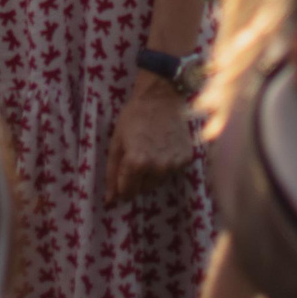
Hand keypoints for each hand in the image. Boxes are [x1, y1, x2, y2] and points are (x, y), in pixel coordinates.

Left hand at [104, 81, 194, 203]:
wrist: (161, 97)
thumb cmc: (134, 117)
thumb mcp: (116, 142)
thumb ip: (112, 173)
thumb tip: (110, 201)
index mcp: (137, 163)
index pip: (127, 192)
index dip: (122, 184)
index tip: (123, 171)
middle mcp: (157, 168)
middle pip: (143, 189)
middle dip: (136, 178)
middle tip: (136, 155)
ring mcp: (174, 164)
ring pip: (158, 181)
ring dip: (152, 172)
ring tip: (150, 149)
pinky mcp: (187, 159)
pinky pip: (172, 171)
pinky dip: (166, 164)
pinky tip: (164, 146)